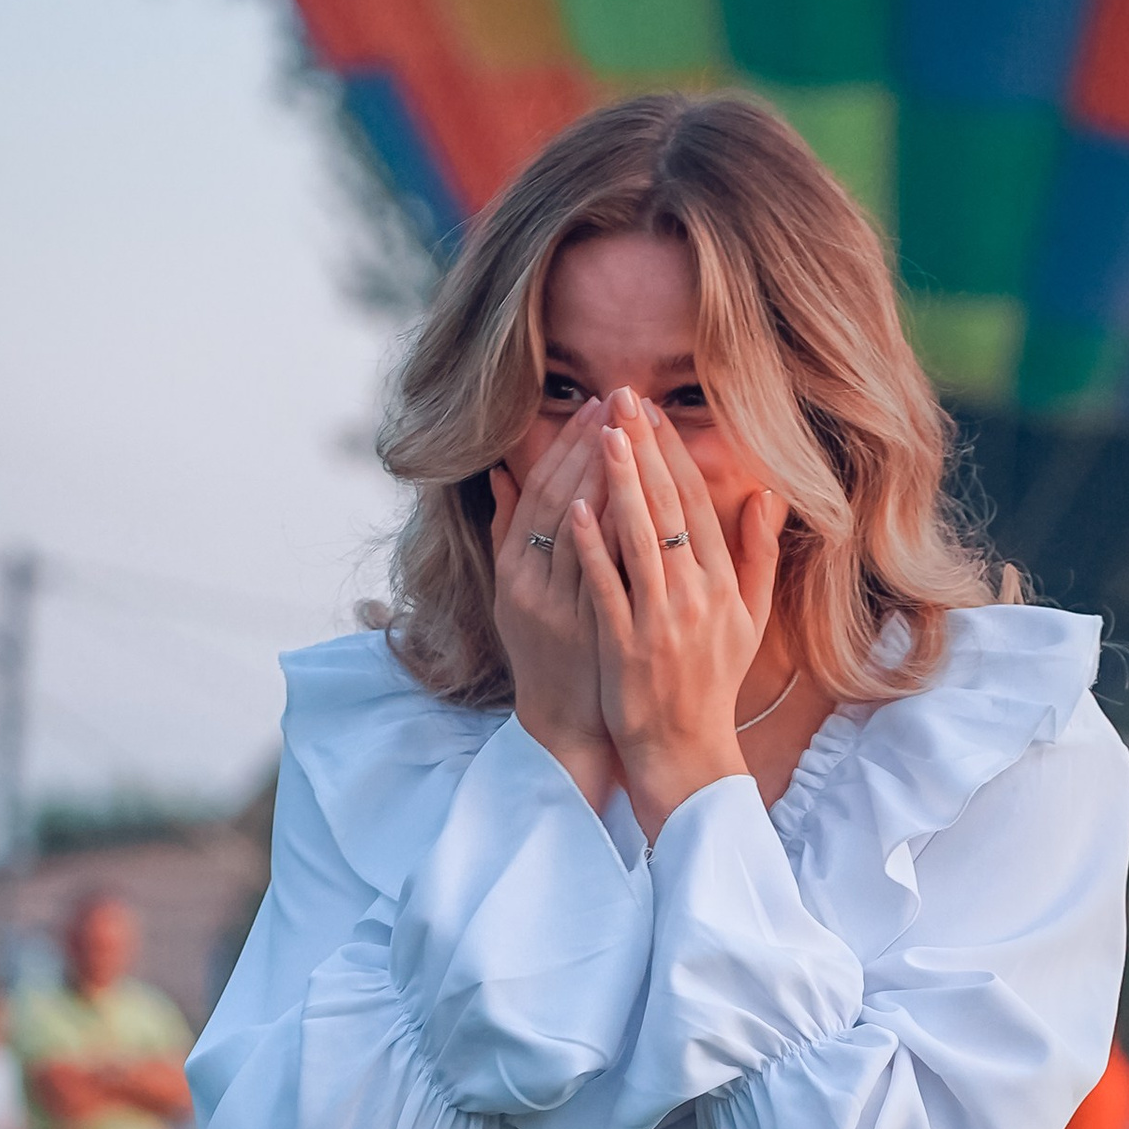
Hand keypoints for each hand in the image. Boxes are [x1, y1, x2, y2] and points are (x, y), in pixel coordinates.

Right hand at [488, 400, 614, 813]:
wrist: (565, 725)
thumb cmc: (549, 651)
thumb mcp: (516, 591)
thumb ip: (508, 531)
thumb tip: (499, 471)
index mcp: (516, 568)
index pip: (544, 491)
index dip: (568, 446)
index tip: (597, 408)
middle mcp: (530, 583)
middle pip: (561, 500)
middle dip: (590, 448)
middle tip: (620, 403)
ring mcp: (559, 608)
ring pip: (579, 532)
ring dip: (604, 480)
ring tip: (629, 433)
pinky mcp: (586, 631)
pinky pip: (599, 576)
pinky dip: (608, 540)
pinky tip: (623, 504)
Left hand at [570, 391, 780, 836]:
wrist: (685, 747)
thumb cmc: (712, 680)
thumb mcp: (751, 619)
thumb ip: (760, 556)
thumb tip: (768, 496)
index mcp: (724, 584)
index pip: (697, 505)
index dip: (675, 455)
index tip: (655, 413)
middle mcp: (696, 595)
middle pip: (667, 508)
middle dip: (645, 449)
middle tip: (624, 398)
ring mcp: (660, 619)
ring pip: (638, 538)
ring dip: (620, 483)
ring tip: (603, 434)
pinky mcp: (626, 644)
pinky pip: (607, 586)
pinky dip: (592, 548)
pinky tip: (576, 509)